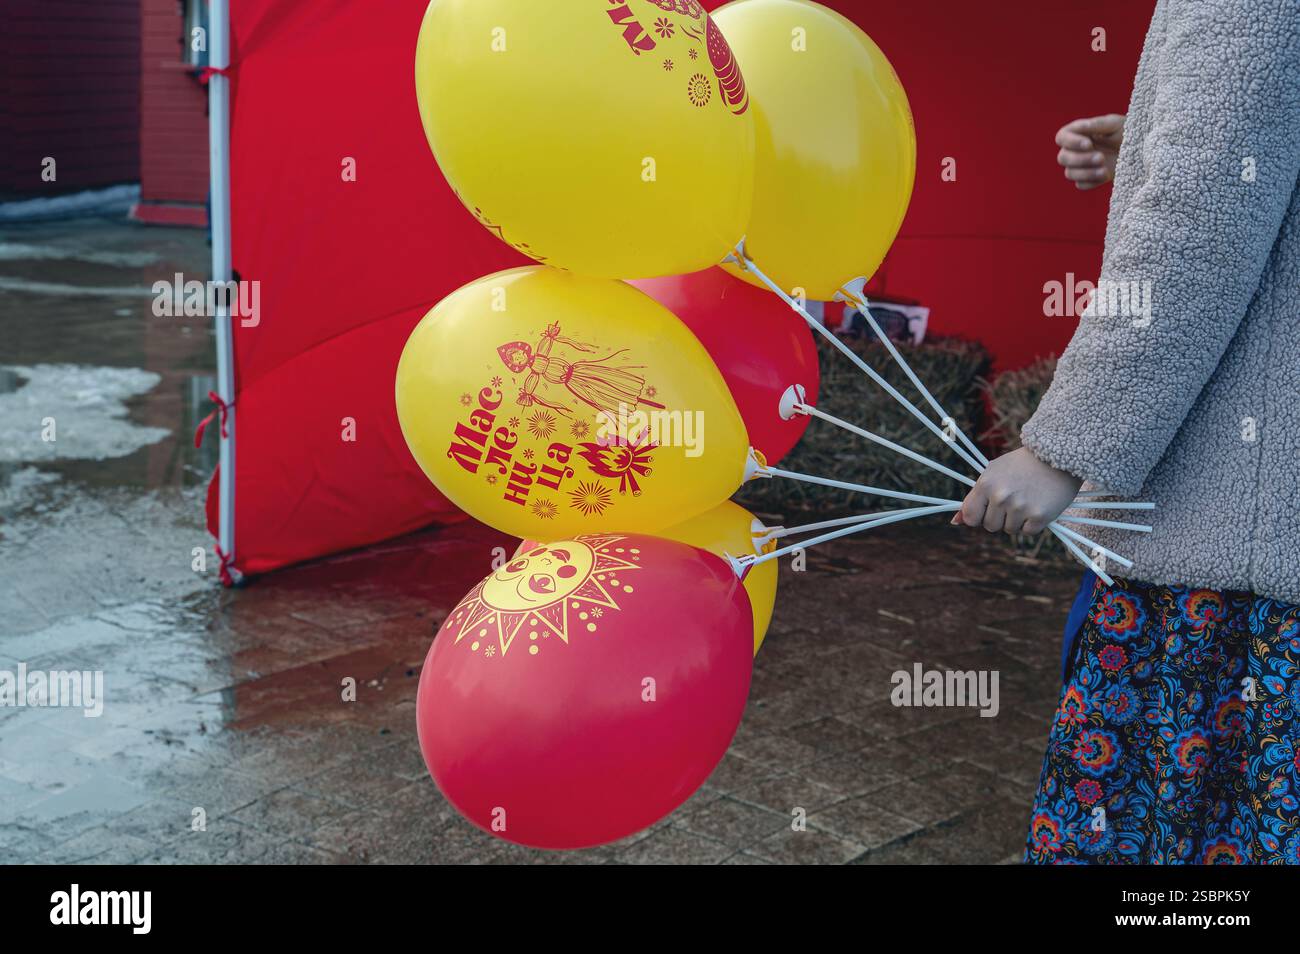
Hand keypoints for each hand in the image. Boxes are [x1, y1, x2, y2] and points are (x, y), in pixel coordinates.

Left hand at [952, 446, 1082, 534]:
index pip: (970, 517)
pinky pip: (1028, 532)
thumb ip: (975, 497)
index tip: (986, 511)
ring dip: (1017, 520)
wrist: (1057, 457)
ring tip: (1026, 499)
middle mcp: (1001, 497)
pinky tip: (1038, 505)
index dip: (977, 517)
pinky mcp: (1040, 516)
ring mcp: (1021, 507)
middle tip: (1013, 500)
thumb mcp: (993, 473)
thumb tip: (956, 521)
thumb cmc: (1021, 465)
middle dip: (999, 518)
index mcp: (986, 484)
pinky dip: (1032, 523)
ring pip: (1009, 530)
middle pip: (990, 526)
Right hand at [1055, 114, 1124, 189]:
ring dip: (1086, 172)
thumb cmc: (1126, 132)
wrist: (1140, 149)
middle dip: (1080, 159)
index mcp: (1077, 133)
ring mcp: (1080, 167)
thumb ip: (1097, 124)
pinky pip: (1082, 184)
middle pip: (1063, 158)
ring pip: (1070, 173)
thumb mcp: (1115, 124)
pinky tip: (1106, 175)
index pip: (1062, 138)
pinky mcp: (1088, 179)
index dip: (1071, 142)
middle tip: (1101, 158)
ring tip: (1104, 169)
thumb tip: (1082, 127)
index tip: (1088, 144)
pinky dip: (1092, 181)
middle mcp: (1075, 150)